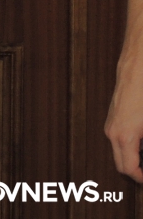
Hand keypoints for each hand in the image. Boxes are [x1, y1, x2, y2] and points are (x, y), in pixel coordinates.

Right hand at [106, 56, 142, 180]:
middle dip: (136, 171)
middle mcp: (112, 131)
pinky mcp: (112, 118)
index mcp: (123, 135)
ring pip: (119, 152)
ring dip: (133, 159)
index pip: (128, 169)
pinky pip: (118, 141)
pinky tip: (142, 142)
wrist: (136, 70)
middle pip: (120, 164)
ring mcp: (110, 124)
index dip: (140, 178)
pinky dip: (129, 148)